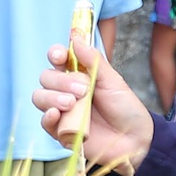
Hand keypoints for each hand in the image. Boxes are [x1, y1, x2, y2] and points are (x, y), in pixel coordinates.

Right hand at [32, 40, 155, 169]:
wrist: (135, 139)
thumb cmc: (125, 108)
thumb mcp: (112, 80)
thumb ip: (93, 60)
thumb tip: (75, 36)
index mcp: (78, 75)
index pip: (57, 60)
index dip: (55, 54)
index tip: (60, 56)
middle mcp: (66, 91)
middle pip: (46, 78)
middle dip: (60, 81)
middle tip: (83, 90)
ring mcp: (62, 111)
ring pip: (40, 97)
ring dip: (52, 97)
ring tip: (72, 103)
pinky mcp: (61, 132)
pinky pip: (45, 122)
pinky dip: (47, 116)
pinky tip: (56, 114)